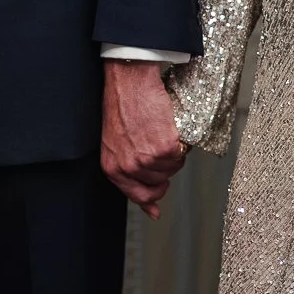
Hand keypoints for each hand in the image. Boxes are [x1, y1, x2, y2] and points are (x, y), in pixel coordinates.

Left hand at [101, 60, 186, 219]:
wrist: (129, 82)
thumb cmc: (120, 106)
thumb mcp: (115, 144)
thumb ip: (129, 176)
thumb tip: (152, 211)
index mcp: (112, 168)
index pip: (138, 196)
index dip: (152, 198)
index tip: (158, 201)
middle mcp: (129, 167)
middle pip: (159, 182)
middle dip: (163, 168)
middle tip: (158, 146)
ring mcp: (147, 158)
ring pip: (173, 169)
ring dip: (173, 154)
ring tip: (160, 132)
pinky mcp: (165, 146)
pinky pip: (181, 155)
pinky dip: (179, 143)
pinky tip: (167, 128)